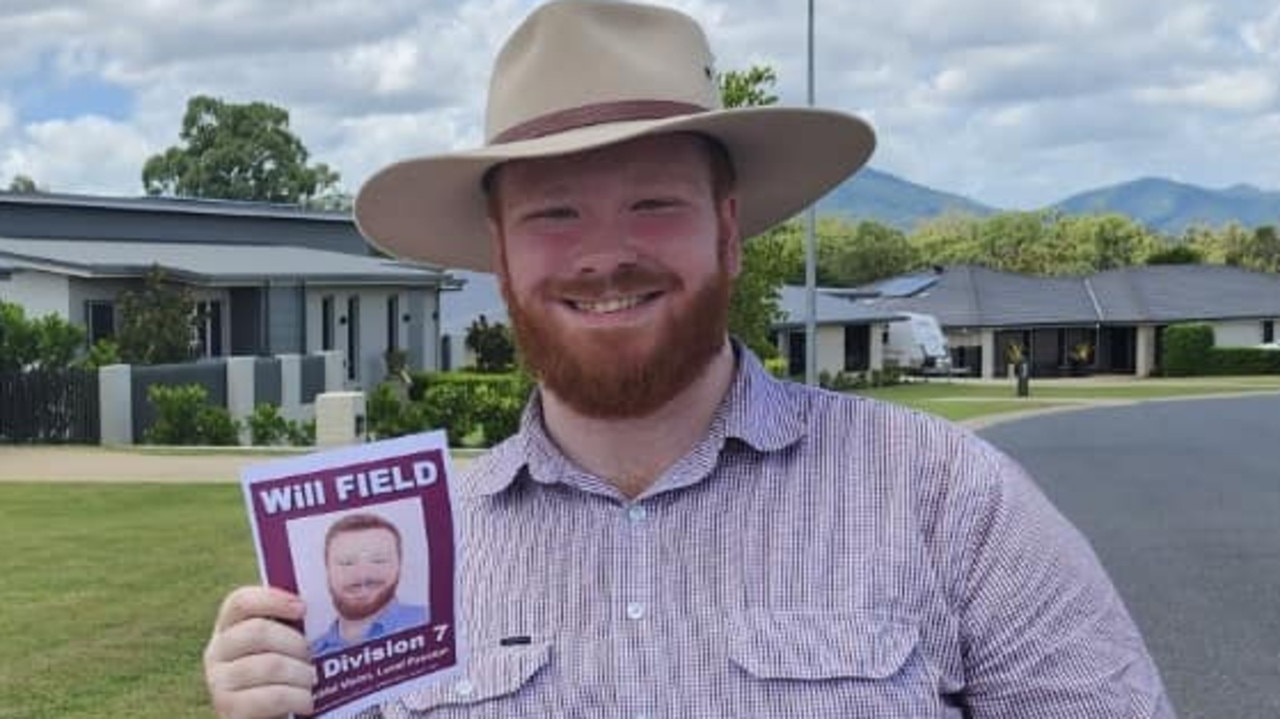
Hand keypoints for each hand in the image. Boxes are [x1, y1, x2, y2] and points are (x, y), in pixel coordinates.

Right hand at [204, 586, 315, 718]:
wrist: (270, 715)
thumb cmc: (283, 674)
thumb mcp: (282, 644)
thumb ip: (293, 622)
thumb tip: (326, 596)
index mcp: (229, 626)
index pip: (240, 602)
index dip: (272, 599)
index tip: (303, 608)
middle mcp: (217, 650)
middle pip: (258, 631)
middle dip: (296, 643)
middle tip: (312, 657)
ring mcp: (218, 680)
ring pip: (269, 665)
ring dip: (301, 673)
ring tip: (312, 681)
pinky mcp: (229, 708)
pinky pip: (272, 696)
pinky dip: (297, 698)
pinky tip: (307, 702)